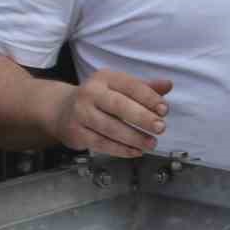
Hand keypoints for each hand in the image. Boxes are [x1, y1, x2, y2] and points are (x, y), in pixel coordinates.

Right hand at [46, 69, 171, 157]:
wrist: (62, 110)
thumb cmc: (100, 97)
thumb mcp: (120, 87)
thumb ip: (145, 87)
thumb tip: (168, 85)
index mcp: (105, 78)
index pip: (130, 86)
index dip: (149, 98)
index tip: (164, 110)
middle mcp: (91, 93)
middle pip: (119, 106)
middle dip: (142, 118)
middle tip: (160, 127)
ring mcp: (81, 113)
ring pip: (110, 127)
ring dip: (133, 138)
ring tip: (151, 143)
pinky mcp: (76, 133)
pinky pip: (101, 143)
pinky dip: (120, 149)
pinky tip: (135, 151)